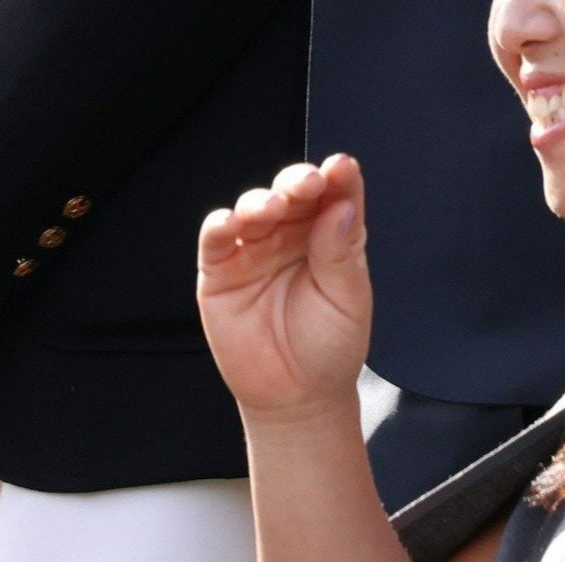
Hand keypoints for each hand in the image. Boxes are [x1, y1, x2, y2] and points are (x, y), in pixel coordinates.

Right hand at [194, 155, 374, 426]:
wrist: (295, 397)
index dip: (338, 179)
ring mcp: (253, 250)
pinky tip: (230, 223)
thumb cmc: (329, 347)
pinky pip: (215, 239)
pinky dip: (219, 225)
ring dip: (259, 201)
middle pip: (291, 195)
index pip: (335, 197)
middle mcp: (290, 236)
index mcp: (330, 238)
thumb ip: (342, 255)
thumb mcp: (349, 303)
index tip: (342, 167)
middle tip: (309, 182)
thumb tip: (343, 207)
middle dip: (297, 182)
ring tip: (271, 208)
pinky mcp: (220, 270)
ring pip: (252, 209)